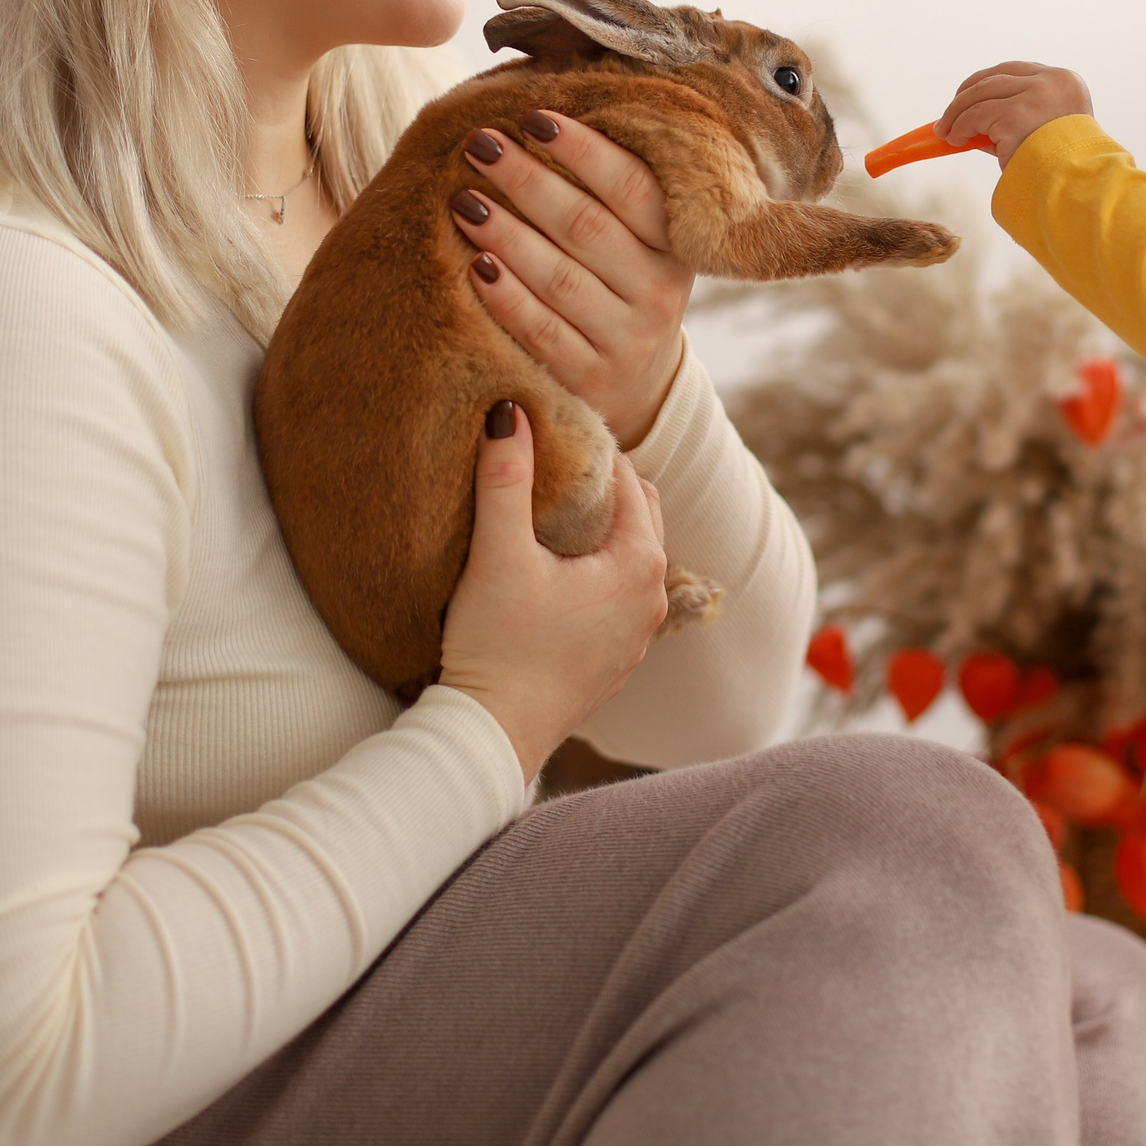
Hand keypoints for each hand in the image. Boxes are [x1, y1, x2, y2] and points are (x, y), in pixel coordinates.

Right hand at [437, 401, 669, 783]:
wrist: (493, 735)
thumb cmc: (498, 644)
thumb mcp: (498, 553)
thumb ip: (505, 479)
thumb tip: (510, 410)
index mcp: (639, 562)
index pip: (628, 481)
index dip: (591, 452)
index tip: (553, 434)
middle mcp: (652, 597)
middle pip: (637, 517)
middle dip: (603, 489)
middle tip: (554, 469)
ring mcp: (638, 635)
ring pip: (628, 559)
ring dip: (600, 533)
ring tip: (552, 514)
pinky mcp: (615, 661)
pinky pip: (616, 597)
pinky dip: (596, 573)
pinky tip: (555, 572)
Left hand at [450, 113, 692, 446]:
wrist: (636, 383)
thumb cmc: (618, 285)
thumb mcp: (637, 240)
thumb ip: (607, 190)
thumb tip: (540, 110)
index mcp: (675, 244)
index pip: (633, 186)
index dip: (584, 149)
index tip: (533, 116)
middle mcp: (659, 291)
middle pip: (588, 226)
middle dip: (528, 179)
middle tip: (480, 144)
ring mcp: (628, 339)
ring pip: (561, 278)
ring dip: (507, 234)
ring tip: (462, 199)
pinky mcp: (592, 380)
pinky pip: (542, 332)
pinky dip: (507, 297)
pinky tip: (473, 265)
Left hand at [936, 62, 1092, 164]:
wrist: (1076, 187)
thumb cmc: (1063, 167)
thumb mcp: (1046, 132)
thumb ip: (1017, 119)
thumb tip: (974, 122)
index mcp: (1065, 81)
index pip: (1017, 71)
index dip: (988, 82)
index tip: (969, 94)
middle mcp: (1050, 81)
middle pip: (995, 77)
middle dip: (966, 95)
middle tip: (949, 116)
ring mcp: (1033, 96)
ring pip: (981, 93)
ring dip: (957, 112)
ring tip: (946, 131)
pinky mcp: (1015, 115)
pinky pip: (976, 116)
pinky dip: (960, 126)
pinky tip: (955, 140)